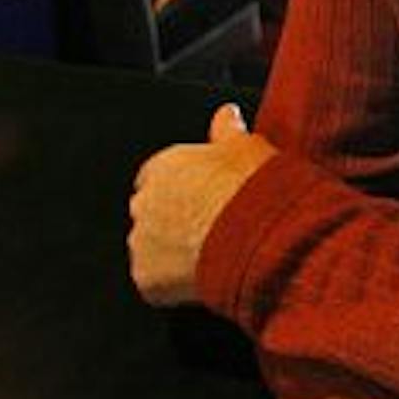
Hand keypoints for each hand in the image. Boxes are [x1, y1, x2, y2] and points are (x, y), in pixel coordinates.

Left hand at [128, 104, 276, 305]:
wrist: (256, 235)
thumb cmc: (253, 189)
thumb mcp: (247, 146)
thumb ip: (228, 129)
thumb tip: (226, 114)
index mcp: (163, 166)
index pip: (159, 175)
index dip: (182, 187)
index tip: (200, 196)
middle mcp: (144, 202)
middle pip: (151, 211)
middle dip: (171, 219)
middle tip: (208, 228)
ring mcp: (142, 241)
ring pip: (150, 247)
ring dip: (170, 251)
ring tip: (207, 256)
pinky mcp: (147, 277)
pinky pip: (154, 283)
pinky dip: (171, 285)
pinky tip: (199, 280)